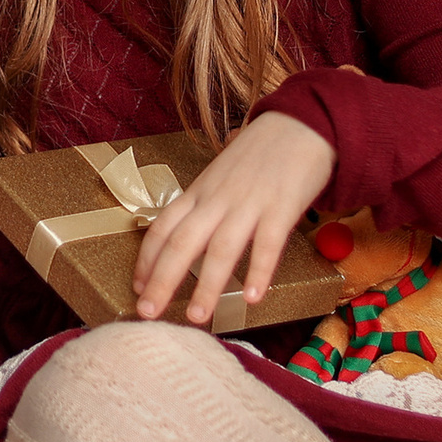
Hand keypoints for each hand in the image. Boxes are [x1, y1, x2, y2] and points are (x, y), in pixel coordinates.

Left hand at [130, 114, 337, 325]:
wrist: (303, 123)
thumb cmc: (260, 154)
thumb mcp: (221, 175)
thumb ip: (205, 204)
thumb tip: (185, 237)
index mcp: (199, 192)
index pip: (162, 228)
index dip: (147, 260)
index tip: (138, 288)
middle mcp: (217, 199)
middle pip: (182, 243)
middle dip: (162, 281)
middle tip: (148, 313)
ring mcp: (249, 203)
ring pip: (221, 249)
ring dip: (207, 286)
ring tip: (197, 317)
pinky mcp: (282, 207)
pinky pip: (267, 244)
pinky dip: (258, 271)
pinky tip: (251, 298)